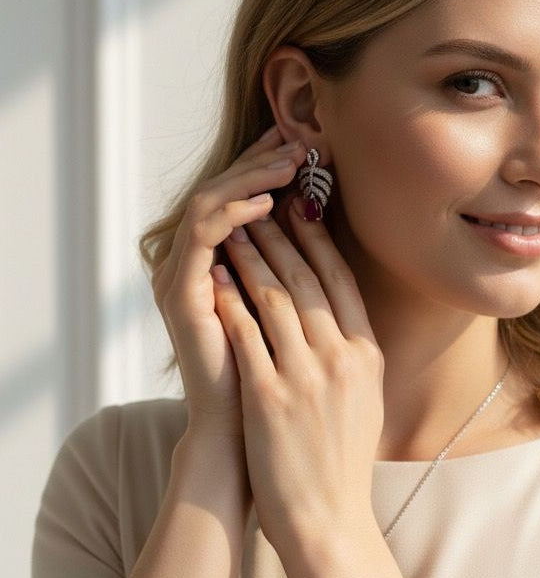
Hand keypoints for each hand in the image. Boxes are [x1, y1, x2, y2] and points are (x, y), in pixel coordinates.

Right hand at [150, 125, 305, 439]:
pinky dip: (234, 213)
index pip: (239, 199)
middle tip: (297, 142)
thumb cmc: (274, 376)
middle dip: (261, 163)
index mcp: (218, 265)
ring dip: (251, 179)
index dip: (267, 169)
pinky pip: (202, 235)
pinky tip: (266, 203)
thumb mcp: (291, 309)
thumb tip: (322, 222)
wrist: (245, 434)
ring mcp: (180, 277)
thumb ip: (294, 267)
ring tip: (289, 163)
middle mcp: (192, 264)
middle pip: (222, 192)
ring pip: (209, 203)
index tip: (302, 146)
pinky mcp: (179, 293)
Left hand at [211, 193, 384, 551]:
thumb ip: (356, 348)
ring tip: (235, 231)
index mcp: (367, 353)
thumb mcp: (367, 394)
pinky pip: (247, 336)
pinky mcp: (270, 397)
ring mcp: (306, 376)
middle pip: (308, 280)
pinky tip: (216, 279)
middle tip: (263, 205)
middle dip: (283, 236)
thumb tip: (340, 307)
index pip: (341, 282)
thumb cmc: (344, 455)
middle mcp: (341, 357)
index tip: (303, 209)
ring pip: (275, 299)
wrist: (328, 515)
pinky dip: (230, 301)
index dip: (320, 241)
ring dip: (253, 259)